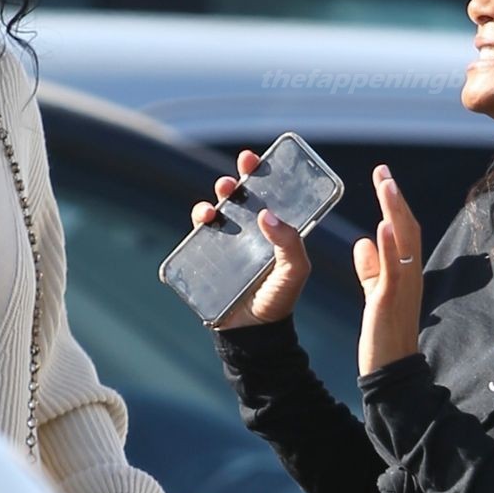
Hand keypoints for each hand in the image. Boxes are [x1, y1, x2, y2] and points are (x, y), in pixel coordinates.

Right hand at [190, 147, 310, 328]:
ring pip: (216, 212)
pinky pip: (198, 234)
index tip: (253, 159)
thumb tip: (266, 214)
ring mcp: (227, 244)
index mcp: (274, 230)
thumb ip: (290, 242)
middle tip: (232, 181)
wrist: (253, 333)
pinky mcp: (207, 258)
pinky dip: (198, 221)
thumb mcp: (295, 270)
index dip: (258, 173)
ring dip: (212, 201)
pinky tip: (204, 219)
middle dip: (232, 183)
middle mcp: (249, 232)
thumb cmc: (279, 299)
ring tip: (215, 205)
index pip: (266, 194)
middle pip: (237, 198)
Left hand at [355, 164, 424, 374]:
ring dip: (395, 211)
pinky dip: (391, 246)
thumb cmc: (383, 338)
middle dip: (395, 198)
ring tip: (385, 184)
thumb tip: (363, 242)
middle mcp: (410, 276)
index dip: (394, 203)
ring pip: (405, 243)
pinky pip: (394, 270)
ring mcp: (403, 289)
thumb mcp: (375, 295)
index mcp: (404, 274)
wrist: (390, 374)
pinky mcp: (390, 303)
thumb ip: (371, 269)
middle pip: (408, 229)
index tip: (383, 176)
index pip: (403, 231)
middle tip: (382, 170)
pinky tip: (383, 226)